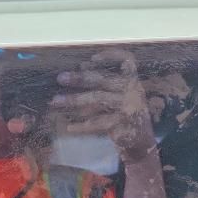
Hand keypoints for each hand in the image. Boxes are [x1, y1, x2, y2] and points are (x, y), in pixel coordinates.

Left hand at [52, 49, 156, 163]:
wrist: (141, 141)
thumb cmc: (126, 113)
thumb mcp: (120, 96)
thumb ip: (105, 85)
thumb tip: (81, 68)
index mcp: (133, 81)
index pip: (127, 61)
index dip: (111, 56)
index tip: (92, 58)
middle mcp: (132, 91)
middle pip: (103, 80)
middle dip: (80, 78)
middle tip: (60, 78)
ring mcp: (128, 108)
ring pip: (96, 100)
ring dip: (74, 100)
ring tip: (56, 101)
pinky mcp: (121, 124)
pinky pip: (97, 123)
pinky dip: (82, 126)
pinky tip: (69, 127)